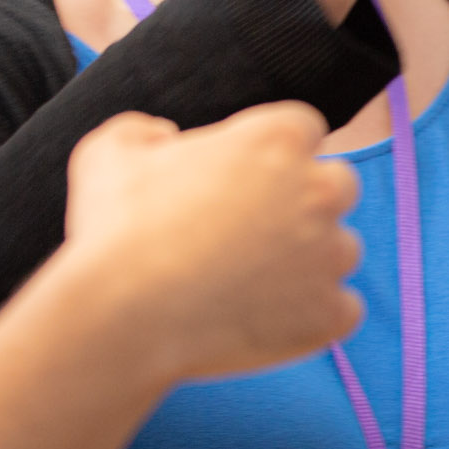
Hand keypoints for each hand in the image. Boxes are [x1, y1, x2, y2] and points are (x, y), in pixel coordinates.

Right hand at [60, 106, 361, 389]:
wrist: (123, 319)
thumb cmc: (114, 230)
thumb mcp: (108, 153)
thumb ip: (142, 130)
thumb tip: (164, 136)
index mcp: (279, 138)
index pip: (301, 130)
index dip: (272, 154)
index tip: (242, 179)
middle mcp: (320, 190)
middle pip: (336, 186)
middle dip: (305, 202)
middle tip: (254, 230)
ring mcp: (330, 255)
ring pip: (339, 250)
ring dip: (308, 260)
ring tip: (249, 281)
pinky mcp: (330, 314)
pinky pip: (340, 310)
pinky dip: (311, 315)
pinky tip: (266, 318)